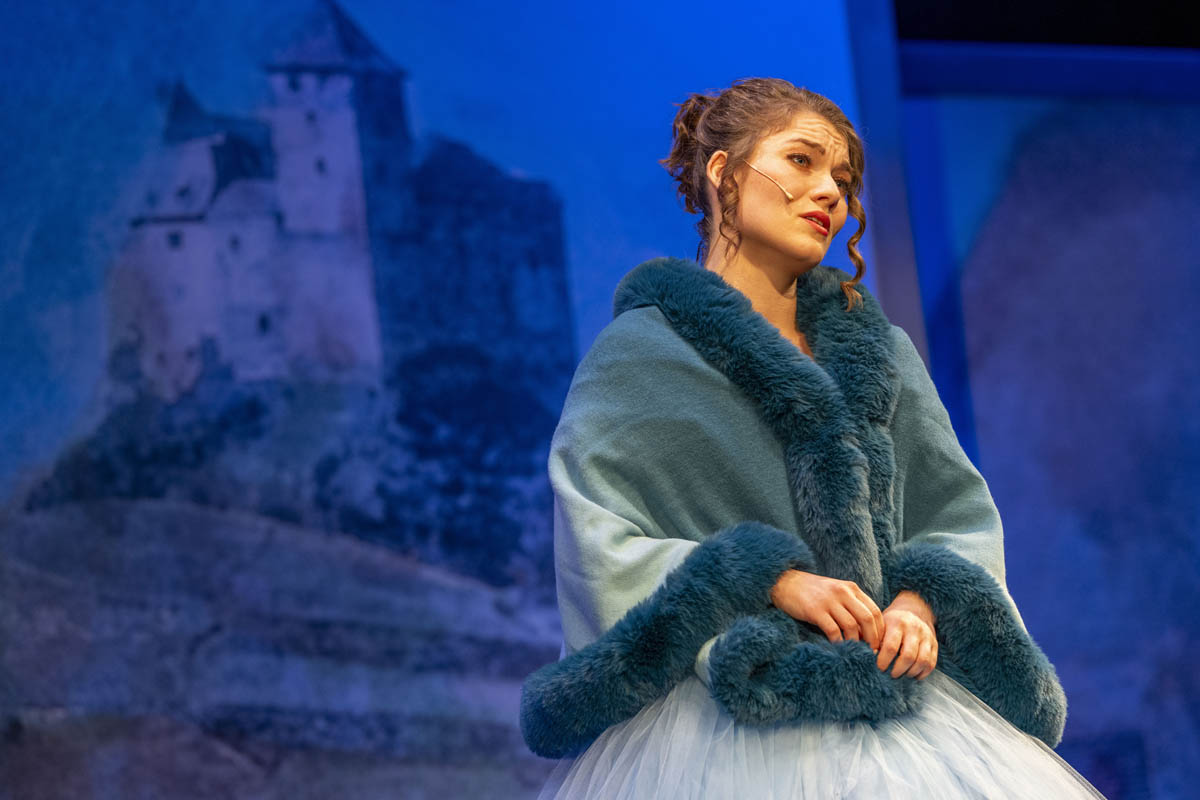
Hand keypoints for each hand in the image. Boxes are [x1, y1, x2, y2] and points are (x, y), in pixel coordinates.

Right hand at [769, 569, 883, 651]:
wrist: (784, 582)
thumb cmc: (811, 591)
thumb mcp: (835, 591)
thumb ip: (851, 605)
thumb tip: (866, 631)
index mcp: (851, 588)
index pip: (874, 610)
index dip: (880, 630)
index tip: (879, 643)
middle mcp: (842, 592)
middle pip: (867, 618)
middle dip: (872, 638)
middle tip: (871, 652)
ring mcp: (828, 600)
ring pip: (852, 625)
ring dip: (856, 642)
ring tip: (856, 652)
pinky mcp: (814, 610)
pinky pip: (833, 630)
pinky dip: (838, 641)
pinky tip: (838, 647)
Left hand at [876, 590, 937, 678]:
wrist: (914, 610)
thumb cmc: (891, 622)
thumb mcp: (880, 623)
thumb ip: (870, 636)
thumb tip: (858, 653)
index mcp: (897, 622)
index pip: (891, 647)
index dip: (884, 661)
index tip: (878, 668)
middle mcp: (914, 628)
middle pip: (908, 656)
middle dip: (898, 670)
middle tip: (890, 675)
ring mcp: (927, 636)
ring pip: (922, 661)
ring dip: (910, 673)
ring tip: (900, 675)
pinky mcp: (935, 644)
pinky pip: (931, 664)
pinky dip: (922, 673)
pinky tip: (911, 674)